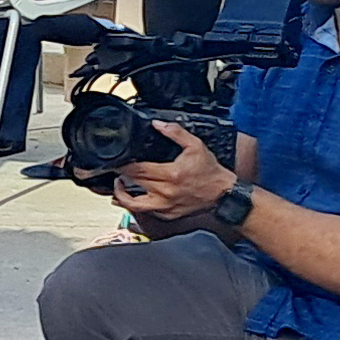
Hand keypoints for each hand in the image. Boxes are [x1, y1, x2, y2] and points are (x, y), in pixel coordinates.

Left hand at [106, 134, 233, 225]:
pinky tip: (134, 196)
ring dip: (122, 196)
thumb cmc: (210, 172)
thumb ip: (175, 132)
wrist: (223, 194)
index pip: (138, 170)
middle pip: (133, 185)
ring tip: (118, 186)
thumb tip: (158, 124)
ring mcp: (165, 206)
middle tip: (117, 169)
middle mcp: (166, 192)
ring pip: (134, 205)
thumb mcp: (195, 146)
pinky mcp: (168, 214)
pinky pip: (146, 211)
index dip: (123, 166)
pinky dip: (137, 204)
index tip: (117, 161)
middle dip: (121, 176)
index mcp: (171, 174)